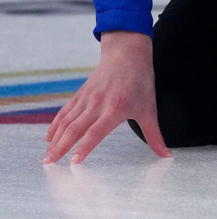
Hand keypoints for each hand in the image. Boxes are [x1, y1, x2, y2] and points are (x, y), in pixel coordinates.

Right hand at [44, 31, 171, 163]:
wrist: (127, 55)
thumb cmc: (141, 83)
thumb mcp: (150, 110)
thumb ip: (155, 136)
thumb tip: (167, 156)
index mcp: (115, 109)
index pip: (96, 131)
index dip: (84, 147)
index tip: (74, 162)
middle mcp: (98, 104)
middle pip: (75, 129)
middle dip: (61, 147)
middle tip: (49, 163)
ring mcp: (87, 98)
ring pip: (66, 121)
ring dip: (55, 139)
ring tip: (47, 156)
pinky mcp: (80, 94)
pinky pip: (64, 112)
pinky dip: (55, 125)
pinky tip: (49, 137)